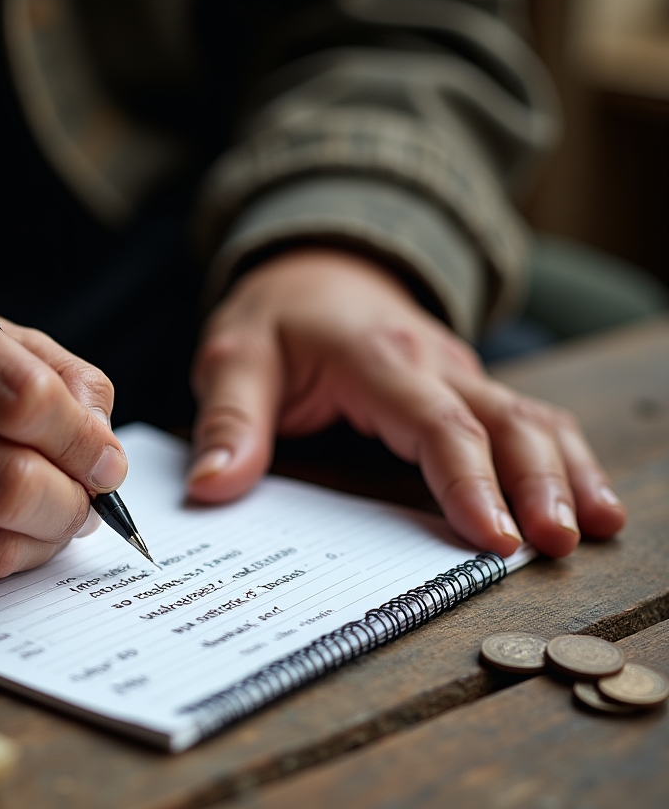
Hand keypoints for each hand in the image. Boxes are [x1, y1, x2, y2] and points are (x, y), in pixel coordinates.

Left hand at [188, 249, 625, 557]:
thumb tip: (212, 489)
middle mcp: (433, 362)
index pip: (437, 423)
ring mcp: (458, 373)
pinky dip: (559, 457)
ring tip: (596, 527)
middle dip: (541, 482)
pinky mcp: (465, 387)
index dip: (469, 482)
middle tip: (559, 544)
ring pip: (532, 416)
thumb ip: (229, 421)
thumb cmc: (276, 316)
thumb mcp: (234, 357)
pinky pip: (525, 418)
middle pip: (507, 419)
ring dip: (567, 470)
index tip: (493, 539)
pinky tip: (581, 497)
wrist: (315, 264)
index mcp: (378, 357)